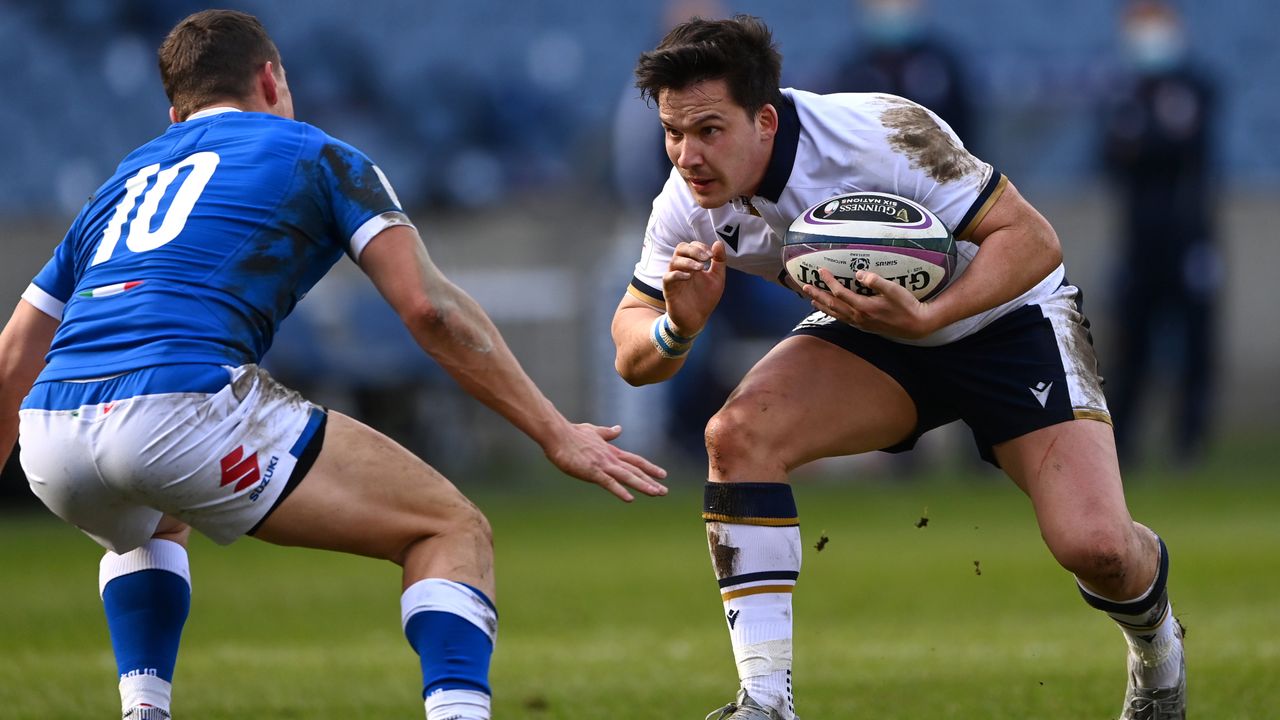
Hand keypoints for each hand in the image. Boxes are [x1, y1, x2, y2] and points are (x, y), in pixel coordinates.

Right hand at [543, 423, 668, 501]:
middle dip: (651, 481)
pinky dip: (620, 491)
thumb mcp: (594, 431)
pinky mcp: (592, 472)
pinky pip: (609, 483)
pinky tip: (630, 498)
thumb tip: (619, 429)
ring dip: (643, 485)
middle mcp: (611, 458)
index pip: (635, 460)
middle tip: (664, 491)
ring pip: (627, 476)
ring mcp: (603, 465)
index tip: (662, 474)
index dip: (649, 468)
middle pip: (635, 470)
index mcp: (611, 451)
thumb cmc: (573, 433)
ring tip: (656, 493)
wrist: (558, 434)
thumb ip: (608, 433)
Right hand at [662, 240, 726, 335]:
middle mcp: (682, 268)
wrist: (696, 320)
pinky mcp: (669, 290)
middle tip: (706, 258)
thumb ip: (719, 261)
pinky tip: (689, 277)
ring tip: (701, 268)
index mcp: (693, 264)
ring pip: (674, 261)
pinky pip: (668, 277)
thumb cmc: (705, 299)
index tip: (712, 255)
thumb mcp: (717, 278)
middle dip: (694, 250)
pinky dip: (677, 274)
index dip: (701, 247)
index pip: (691, 246)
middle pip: (680, 249)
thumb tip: (718, 243)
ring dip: (688, 262)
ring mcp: (674, 278)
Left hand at [802, 268, 937, 338]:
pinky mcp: (864, 327)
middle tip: (805, 286)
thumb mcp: (893, 289)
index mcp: (864, 307)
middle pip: (832, 305)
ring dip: (823, 306)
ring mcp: (860, 324)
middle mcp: (858, 317)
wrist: (916, 325)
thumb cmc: (906, 305)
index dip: (829, 281)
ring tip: (812, 299)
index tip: (821, 270)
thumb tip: (858, 274)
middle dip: (818, 295)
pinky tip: (831, 311)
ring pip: (836, 314)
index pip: (840, 293)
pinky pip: (843, 319)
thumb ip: (875, 281)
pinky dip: (833, 314)